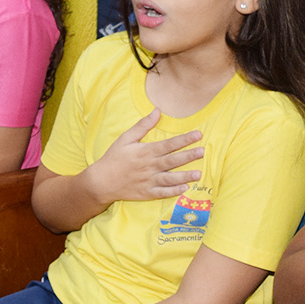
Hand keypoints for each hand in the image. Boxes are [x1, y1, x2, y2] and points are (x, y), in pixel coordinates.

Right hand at [84, 108, 203, 203]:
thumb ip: (142, 125)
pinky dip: (173, 191)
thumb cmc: (114, 158)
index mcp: (146, 151)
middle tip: (203, 152)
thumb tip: (157, 111)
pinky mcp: (147, 193)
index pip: (169, 144)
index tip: (198, 134)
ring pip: (170, 178)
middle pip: (172, 160)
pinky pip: (162, 192)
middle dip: (189, 156)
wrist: (101, 181)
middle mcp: (149, 166)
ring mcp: (149, 181)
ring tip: (198, 173)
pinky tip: (184, 188)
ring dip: (185, 176)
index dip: (184, 139)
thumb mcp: (126, 138)